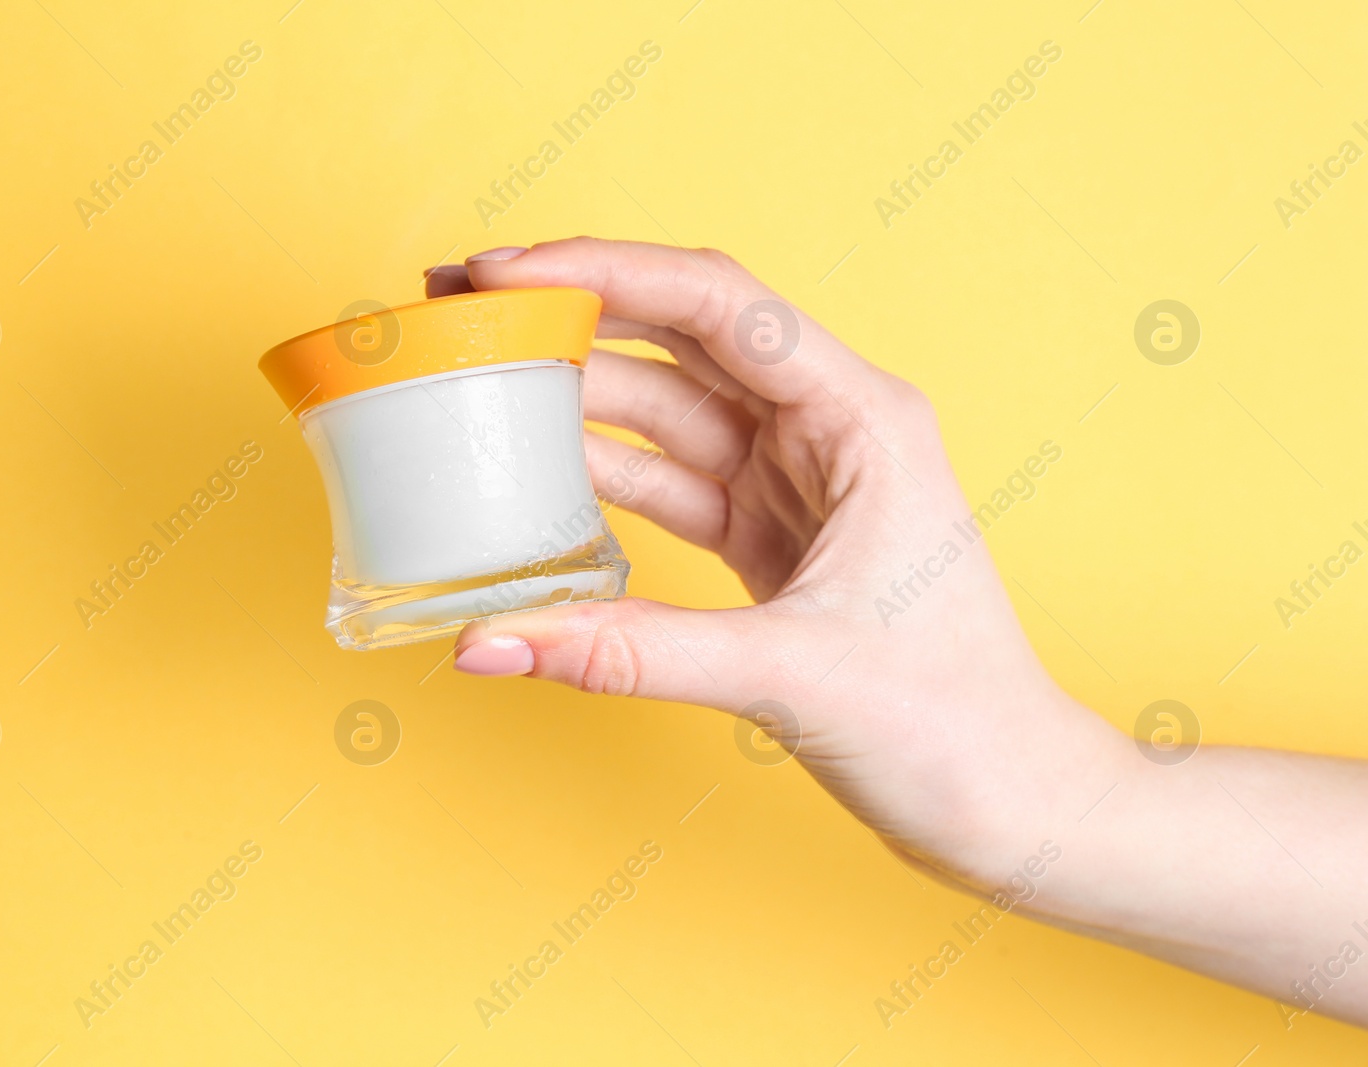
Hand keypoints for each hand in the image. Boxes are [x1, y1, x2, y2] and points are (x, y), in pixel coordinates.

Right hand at [426, 238, 1129, 891]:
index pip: (719, 303)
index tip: (504, 275)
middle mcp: (829, 428)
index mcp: (863, 418)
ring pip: (667, 405)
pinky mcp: (768, 532)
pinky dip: (600, 473)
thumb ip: (631, 652)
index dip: (604, 273)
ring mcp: (794, 478)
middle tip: (467, 307)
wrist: (1006, 801)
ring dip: (576, 392)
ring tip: (480, 381)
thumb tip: (493, 642)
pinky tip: (534, 468)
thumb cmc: (952, 723)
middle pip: (683, 333)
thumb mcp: (788, 674)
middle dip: (575, 311)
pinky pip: (667, 478)